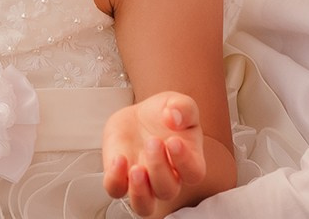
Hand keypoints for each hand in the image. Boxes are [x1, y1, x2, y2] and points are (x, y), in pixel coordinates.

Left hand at [102, 92, 208, 215]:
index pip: (194, 173)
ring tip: (136, 169)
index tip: (174, 141)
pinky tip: (117, 159)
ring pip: (144, 205)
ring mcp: (143, 181)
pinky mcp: (120, 176)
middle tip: (152, 141)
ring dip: (140, 192)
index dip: (185, 161)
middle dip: (159, 167)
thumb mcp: (177, 102)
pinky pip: (116, 189)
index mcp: (188, 161)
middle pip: (167, 190)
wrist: (140, 115)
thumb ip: (182, 107)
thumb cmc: (164, 114)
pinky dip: (115, 179)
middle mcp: (167, 178)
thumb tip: (174, 117)